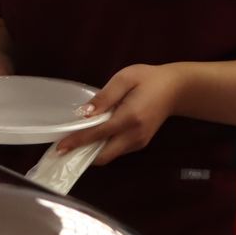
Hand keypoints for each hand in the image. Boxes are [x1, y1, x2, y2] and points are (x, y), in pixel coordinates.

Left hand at [55, 65, 175, 161]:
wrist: (176, 89)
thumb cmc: (148, 79)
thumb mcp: (125, 78)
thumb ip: (104, 97)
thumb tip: (84, 113)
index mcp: (130, 118)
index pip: (97, 134)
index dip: (77, 141)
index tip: (59, 147)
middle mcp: (134, 135)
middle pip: (103, 155)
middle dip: (82, 155)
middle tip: (63, 148)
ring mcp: (139, 142)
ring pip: (110, 155)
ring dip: (92, 152)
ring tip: (75, 141)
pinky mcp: (140, 143)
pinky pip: (117, 150)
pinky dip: (103, 147)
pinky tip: (94, 136)